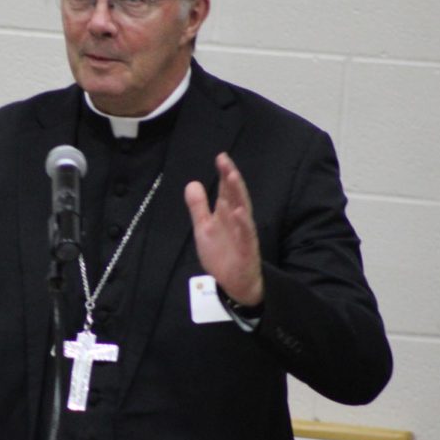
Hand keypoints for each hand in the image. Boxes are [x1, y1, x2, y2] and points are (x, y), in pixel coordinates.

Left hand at [184, 152, 263, 305]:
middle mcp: (237, 220)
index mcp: (226, 213)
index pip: (227, 190)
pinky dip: (243, 223)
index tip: (220, 156)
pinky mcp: (246, 249)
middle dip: (230, 177)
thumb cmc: (222, 254)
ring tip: (232, 176)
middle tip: (225, 160)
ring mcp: (243, 233)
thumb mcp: (204, 228)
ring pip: (242, 209)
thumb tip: (192, 183)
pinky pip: (246, 234)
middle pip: (235, 194)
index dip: (224, 173)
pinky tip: (239, 211)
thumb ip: (198, 207)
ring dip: (238, 193)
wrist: (234, 283)